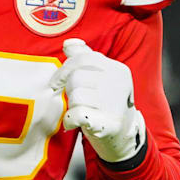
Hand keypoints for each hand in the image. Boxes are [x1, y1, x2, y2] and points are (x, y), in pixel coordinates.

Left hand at [49, 38, 145, 162]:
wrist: (123, 135)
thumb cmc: (106, 102)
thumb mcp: (99, 76)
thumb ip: (84, 58)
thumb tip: (68, 43)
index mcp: (117, 69)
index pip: (83, 59)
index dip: (64, 69)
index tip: (55, 81)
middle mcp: (119, 84)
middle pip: (77, 78)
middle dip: (69, 89)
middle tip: (76, 100)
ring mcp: (116, 105)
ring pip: (75, 96)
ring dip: (72, 106)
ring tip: (82, 110)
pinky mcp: (109, 124)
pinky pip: (77, 114)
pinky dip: (70, 119)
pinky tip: (74, 122)